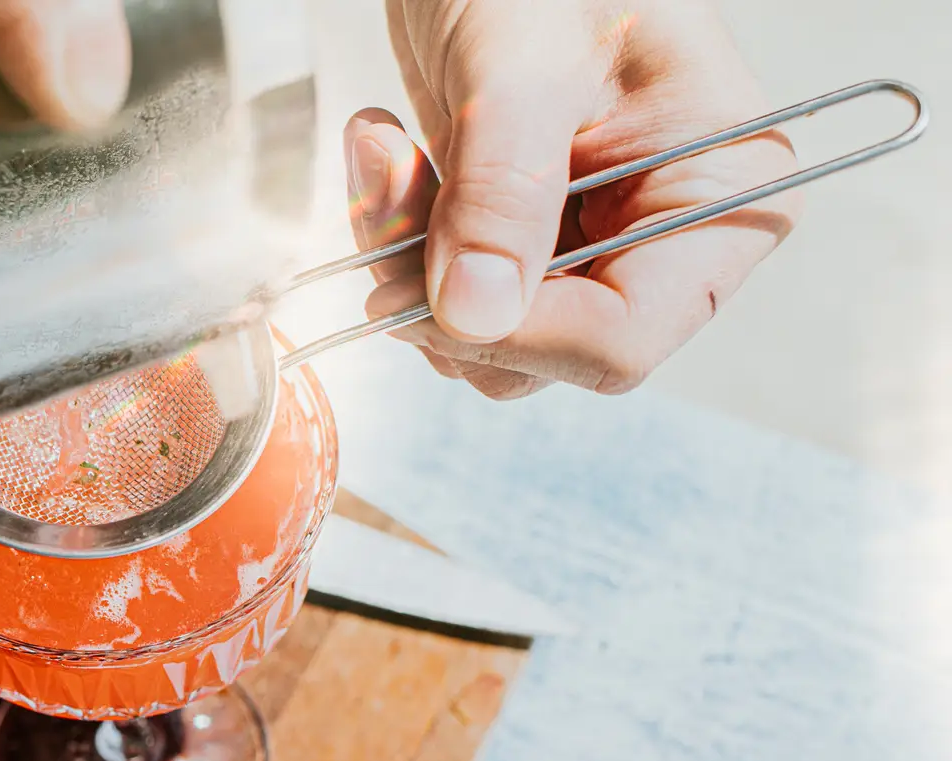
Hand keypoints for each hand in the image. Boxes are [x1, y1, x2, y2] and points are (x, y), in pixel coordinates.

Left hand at [349, 0, 798, 398]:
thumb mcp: (524, 62)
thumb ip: (504, 190)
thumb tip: (477, 314)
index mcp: (722, 193)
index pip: (623, 337)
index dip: (514, 337)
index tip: (419, 294)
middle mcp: (666, 239)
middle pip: (542, 353)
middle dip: (440, 288)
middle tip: (386, 182)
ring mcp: (591, 247)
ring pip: (478, 336)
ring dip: (403, 256)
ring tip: (382, 147)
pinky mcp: (522, 245)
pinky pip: (446, 297)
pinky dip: (394, 239)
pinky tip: (386, 152)